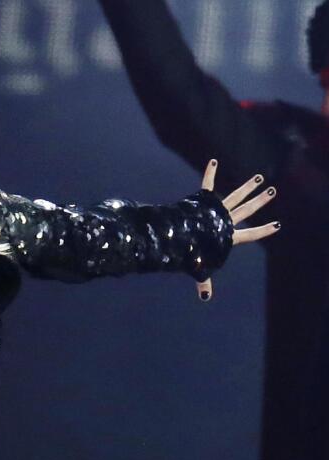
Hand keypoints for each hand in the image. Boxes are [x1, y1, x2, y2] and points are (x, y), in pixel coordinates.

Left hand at [196, 159, 280, 300]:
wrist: (182, 237)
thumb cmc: (192, 254)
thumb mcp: (200, 269)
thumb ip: (204, 282)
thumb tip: (205, 299)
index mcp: (228, 235)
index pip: (251, 234)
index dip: (264, 230)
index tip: (277, 224)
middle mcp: (226, 220)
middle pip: (247, 210)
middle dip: (260, 201)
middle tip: (272, 191)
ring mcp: (216, 209)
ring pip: (236, 196)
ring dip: (247, 187)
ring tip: (259, 177)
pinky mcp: (204, 200)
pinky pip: (208, 185)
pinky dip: (210, 173)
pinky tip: (213, 161)